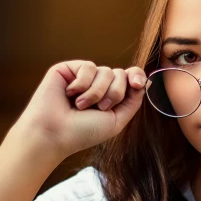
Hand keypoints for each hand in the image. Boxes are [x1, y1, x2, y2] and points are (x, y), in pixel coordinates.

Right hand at [13, 60, 146, 158]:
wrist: (54, 133)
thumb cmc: (82, 132)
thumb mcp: (116, 121)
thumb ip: (133, 101)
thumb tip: (146, 81)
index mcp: (110, 97)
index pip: (130, 77)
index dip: (136, 76)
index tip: (137, 84)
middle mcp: (97, 85)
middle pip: (120, 74)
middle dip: (114, 93)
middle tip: (99, 108)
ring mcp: (83, 77)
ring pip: (106, 71)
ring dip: (96, 92)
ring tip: (81, 106)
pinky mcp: (68, 69)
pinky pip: (88, 67)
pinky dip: (82, 84)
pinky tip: (70, 94)